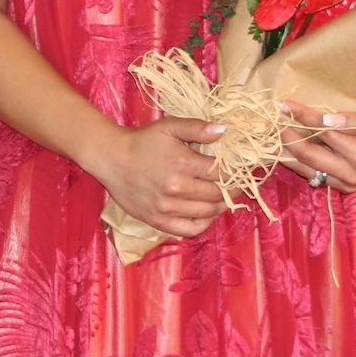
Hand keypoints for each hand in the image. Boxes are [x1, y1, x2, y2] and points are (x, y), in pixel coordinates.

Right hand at [84, 118, 230, 238]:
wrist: (111, 158)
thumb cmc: (142, 141)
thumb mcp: (169, 126)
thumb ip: (197, 128)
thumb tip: (224, 130)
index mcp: (183, 164)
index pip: (222, 173)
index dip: (237, 172)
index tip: (244, 170)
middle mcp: (177, 189)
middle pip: (218, 194)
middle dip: (233, 189)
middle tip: (238, 184)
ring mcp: (167, 208)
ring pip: (208, 213)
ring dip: (221, 206)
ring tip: (225, 196)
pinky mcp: (158, 221)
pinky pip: (190, 230)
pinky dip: (204, 223)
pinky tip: (207, 212)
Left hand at [278, 103, 355, 193]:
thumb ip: (354, 120)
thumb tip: (326, 120)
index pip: (321, 133)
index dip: (301, 117)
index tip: (284, 104)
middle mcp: (351, 174)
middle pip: (308, 155)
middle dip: (286, 136)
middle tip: (269, 120)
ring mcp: (347, 184)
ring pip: (307, 170)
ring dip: (286, 153)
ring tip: (268, 137)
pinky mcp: (346, 187)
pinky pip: (316, 176)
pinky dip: (299, 164)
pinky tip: (285, 152)